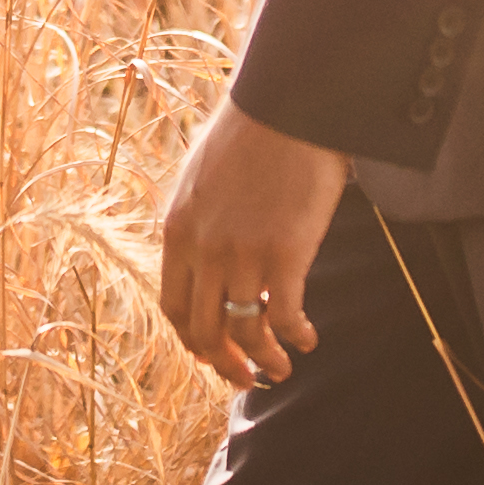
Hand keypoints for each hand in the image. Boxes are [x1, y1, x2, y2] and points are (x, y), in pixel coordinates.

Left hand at [153, 101, 348, 384]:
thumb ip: (197, 223)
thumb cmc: (250, 135)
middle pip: (206, 331)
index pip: (175, 308)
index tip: (213, 356)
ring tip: (283, 369)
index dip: (194, 342)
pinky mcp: (284, 253)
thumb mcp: (201, 179)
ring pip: (246, 332)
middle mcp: (203, 250)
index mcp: (178, 232)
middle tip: (248, 379)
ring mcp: (243, 254)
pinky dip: (295, 338)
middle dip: (227, 365)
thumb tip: (203, 256)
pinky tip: (309, 340)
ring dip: (265, 361)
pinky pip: (284, 317)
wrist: (286, 105)